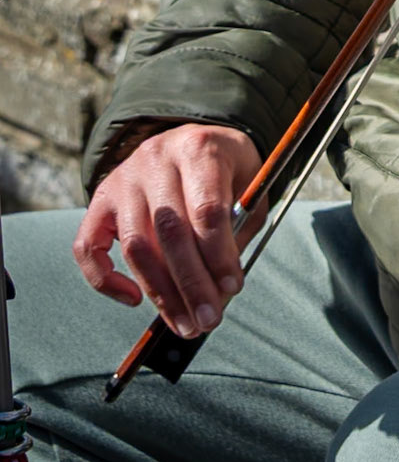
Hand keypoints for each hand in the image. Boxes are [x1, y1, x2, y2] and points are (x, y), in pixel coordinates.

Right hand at [73, 123, 261, 338]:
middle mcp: (155, 158)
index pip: (205, 209)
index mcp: (199, 148)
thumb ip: (237, 232)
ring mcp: (123, 178)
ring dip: (160, 293)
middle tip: (208, 320)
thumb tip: (219, 293)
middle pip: (169, 231)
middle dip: (191, 284)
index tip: (231, 288)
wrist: (197, 138)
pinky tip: (135, 299)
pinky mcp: (100, 198)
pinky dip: (105, 281)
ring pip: (135, 245)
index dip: (218, 255)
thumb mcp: (248, 187)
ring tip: (184, 323)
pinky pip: (88, 247)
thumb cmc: (227, 170)